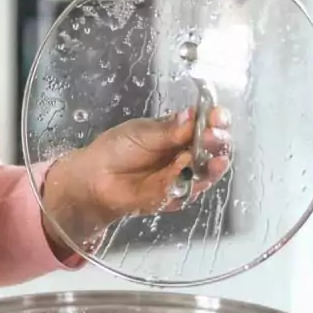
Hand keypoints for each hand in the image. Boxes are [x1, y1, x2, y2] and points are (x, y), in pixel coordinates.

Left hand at [42, 106, 232, 243]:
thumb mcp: (141, 133)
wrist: (94, 179)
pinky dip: (186, 181)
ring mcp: (184, 177)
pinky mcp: (176, 197)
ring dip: (212, 165)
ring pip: (208, 173)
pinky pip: (187, 190)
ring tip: (212, 158)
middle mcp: (188, 153)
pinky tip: (183, 171)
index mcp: (181, 131)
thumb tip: (192, 115)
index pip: (207, 124)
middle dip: (218, 142)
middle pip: (214, 149)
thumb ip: (168, 129)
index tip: (217, 116)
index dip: (216, 120)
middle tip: (214, 136)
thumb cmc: (116, 150)